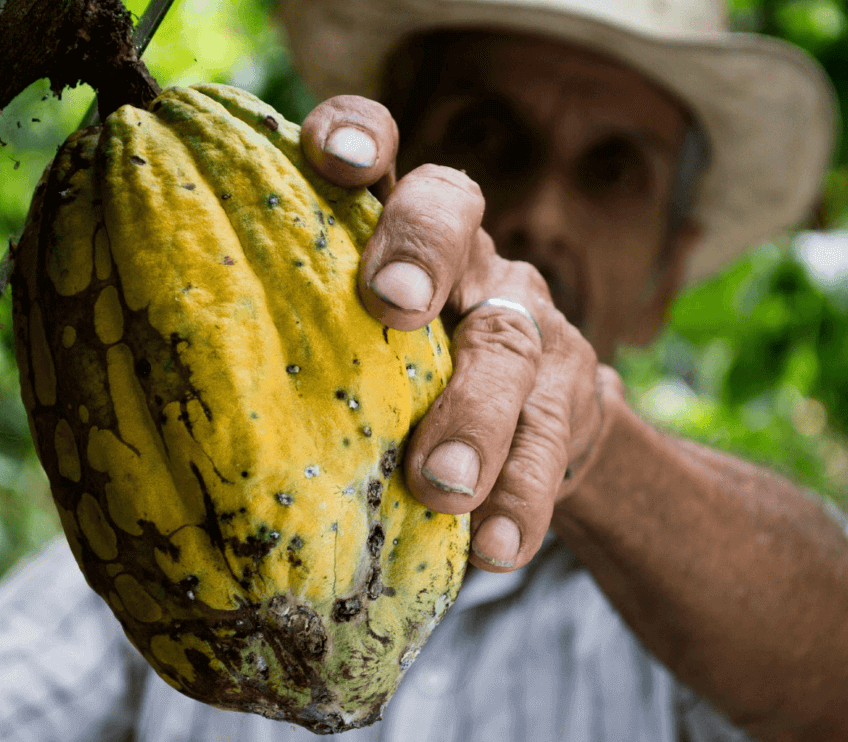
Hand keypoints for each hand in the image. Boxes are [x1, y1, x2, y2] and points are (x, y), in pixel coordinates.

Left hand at [302, 96, 607, 571]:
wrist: (535, 433)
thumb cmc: (407, 389)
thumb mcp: (355, 352)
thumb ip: (301, 345)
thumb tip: (157, 392)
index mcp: (400, 235)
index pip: (385, 153)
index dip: (361, 134)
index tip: (330, 156)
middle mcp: (469, 260)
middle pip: (455, 217)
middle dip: (420, 252)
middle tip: (391, 306)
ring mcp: (530, 323)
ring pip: (511, 344)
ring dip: (477, 414)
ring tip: (443, 486)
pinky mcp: (573, 394)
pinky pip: (553, 442)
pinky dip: (522, 497)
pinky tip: (495, 547)